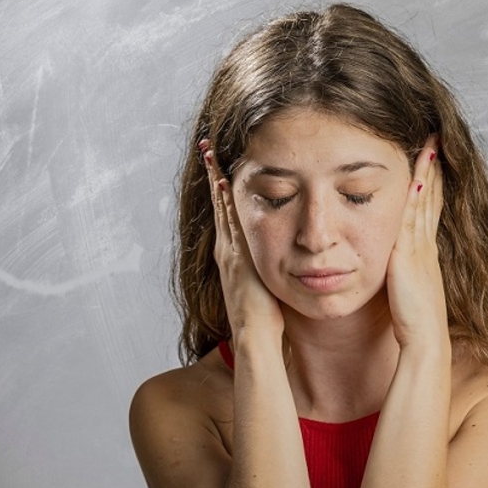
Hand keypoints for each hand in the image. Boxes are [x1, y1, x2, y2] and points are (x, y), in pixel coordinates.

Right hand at [202, 141, 284, 337]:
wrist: (254, 336)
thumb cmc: (263, 320)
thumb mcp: (262, 289)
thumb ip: (263, 275)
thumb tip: (279, 264)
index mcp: (232, 258)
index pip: (227, 217)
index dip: (222, 194)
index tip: (220, 171)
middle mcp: (226, 251)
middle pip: (219, 206)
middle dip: (213, 177)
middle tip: (207, 150)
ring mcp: (228, 252)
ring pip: (221, 208)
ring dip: (215, 181)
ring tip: (210, 156)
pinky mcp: (235, 255)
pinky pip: (229, 221)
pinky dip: (223, 201)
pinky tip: (222, 181)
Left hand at [386, 135, 447, 349]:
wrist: (424, 340)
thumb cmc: (414, 321)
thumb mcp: (408, 288)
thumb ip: (403, 271)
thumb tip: (396, 261)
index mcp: (425, 252)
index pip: (429, 208)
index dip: (432, 183)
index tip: (432, 159)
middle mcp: (426, 244)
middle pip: (432, 197)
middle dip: (434, 168)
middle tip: (436, 139)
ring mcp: (421, 248)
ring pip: (426, 201)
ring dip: (428, 173)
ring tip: (430, 146)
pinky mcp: (411, 254)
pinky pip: (414, 217)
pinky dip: (417, 196)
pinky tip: (418, 177)